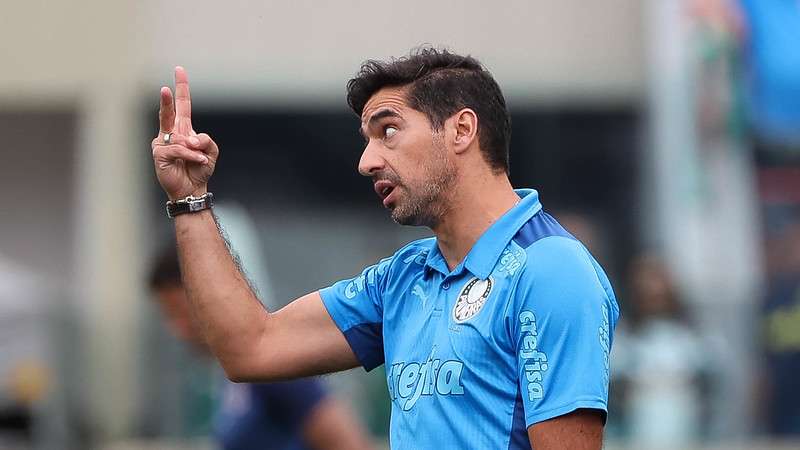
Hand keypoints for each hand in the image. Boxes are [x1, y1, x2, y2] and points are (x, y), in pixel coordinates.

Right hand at [151, 66, 218, 200]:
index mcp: (183, 129)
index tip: (179, 70)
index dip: (182, 88)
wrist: (191, 189)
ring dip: (196, 150)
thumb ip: (206, 141)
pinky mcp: (159, 154)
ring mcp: (163, 143)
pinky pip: (179, 149)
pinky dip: (192, 156)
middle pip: (169, 112)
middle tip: (166, 88)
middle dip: (168, 100)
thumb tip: (192, 139)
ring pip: (182, 138)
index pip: (182, 105)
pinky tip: (198, 162)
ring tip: (201, 160)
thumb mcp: (211, 152)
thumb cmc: (199, 170)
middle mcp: (170, 133)